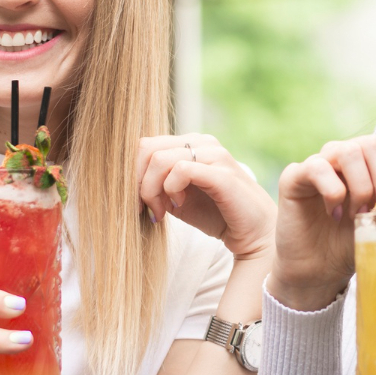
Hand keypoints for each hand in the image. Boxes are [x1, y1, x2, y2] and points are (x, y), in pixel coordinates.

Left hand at [136, 134, 275, 260]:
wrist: (252, 233)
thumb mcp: (175, 196)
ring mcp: (214, 154)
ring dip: (152, 190)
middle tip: (146, 209)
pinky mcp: (222, 172)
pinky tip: (178, 206)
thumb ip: (154, 184)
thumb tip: (123, 182)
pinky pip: (180, 169)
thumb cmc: (215, 214)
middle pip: (146, 148)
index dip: (132, 173)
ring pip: (159, 158)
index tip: (136, 202)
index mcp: (190, 143)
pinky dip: (170, 190)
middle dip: (138, 182)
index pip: (144, 144)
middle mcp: (202, 141)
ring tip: (162, 211)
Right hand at [270, 132, 375, 311]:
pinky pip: (317, 168)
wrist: (318, 271)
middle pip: (375, 144)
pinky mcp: (295, 176)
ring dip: (361, 187)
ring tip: (358, 215)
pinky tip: (334, 214)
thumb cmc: (353, 243)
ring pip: (349, 151)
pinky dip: (332, 191)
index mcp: (369, 160)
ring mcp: (319, 162)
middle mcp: (345, 154)